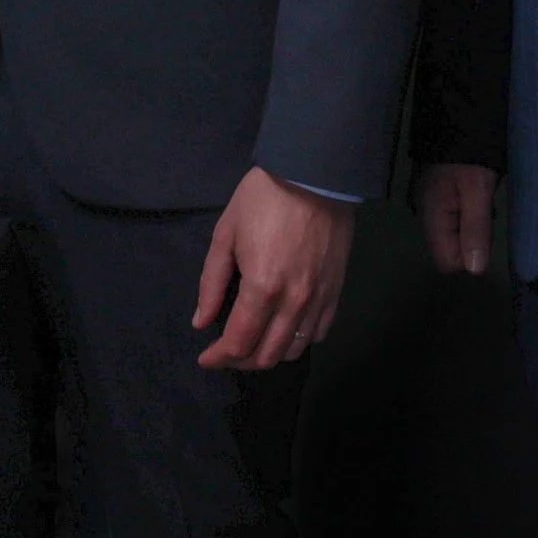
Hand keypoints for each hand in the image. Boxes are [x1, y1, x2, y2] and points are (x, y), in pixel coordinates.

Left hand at [193, 168, 355, 370]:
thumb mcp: (226, 234)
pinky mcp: (336, 292)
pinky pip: (318, 333)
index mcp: (262, 288)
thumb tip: (201, 322)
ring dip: (269, 354)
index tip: (205, 357)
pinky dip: (298, 340)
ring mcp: (319, 300)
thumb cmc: (263, 200)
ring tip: (253, 342)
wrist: (314, 176)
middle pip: (267, 355)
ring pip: (293, 350)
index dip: (218, 357)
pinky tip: (284, 329)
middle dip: (240, 361)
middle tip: (225, 351)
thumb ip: (212, 282)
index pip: (239, 342)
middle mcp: (293, 302)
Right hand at [412, 163, 498, 274]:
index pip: (447, 261)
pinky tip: (475, 191)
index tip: (483, 231)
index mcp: (432, 216)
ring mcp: (428, 202)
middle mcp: (425, 213)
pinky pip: (453, 217)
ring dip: (472, 223)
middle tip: (485, 209)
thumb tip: (474, 270)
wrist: (456, 117)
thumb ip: (476, 229)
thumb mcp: (479, 190)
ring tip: (483, 198)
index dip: (469, 254)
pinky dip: (467, 211)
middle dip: (472, 237)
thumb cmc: (469, 155)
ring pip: (453, 233)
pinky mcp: (435, 193)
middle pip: (450, 248)